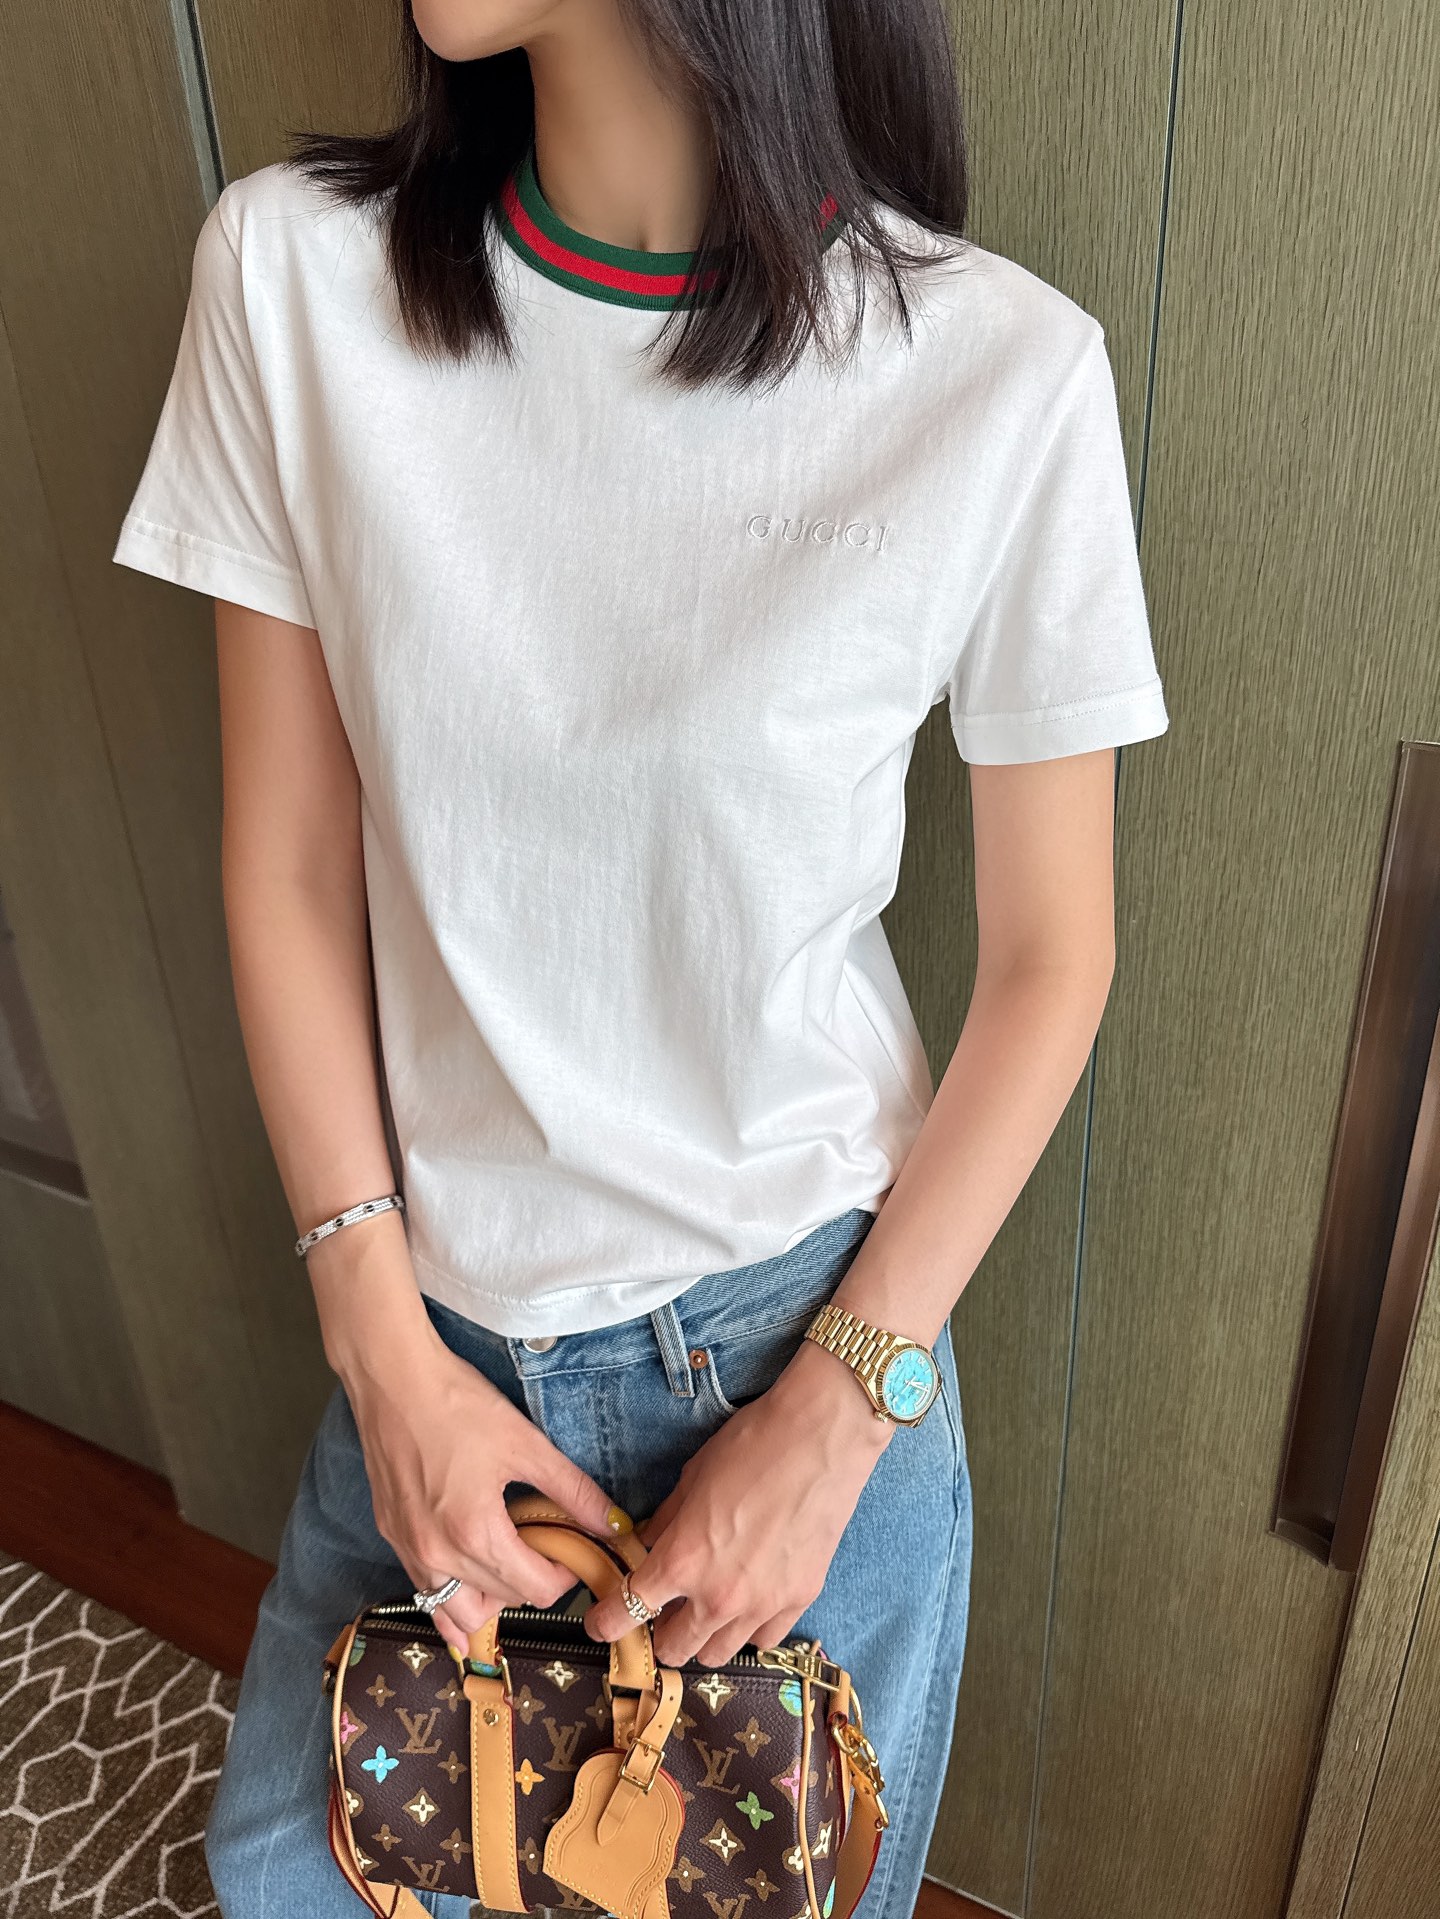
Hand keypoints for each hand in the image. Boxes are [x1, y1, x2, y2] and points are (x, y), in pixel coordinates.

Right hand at [342, 1318, 618, 1656]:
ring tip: (508, 1558)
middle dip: (532, 1580)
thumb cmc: (457, 1404)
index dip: (566, 1575)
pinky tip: (468, 1580)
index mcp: (475, 1534)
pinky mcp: (392, 1538)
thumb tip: (614, 1524)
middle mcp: (437, 1556)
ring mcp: (410, 1551)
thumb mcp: (525, 1443)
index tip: (573, 1548)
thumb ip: (573, 1490)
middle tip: (545, 1544)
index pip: (535, 1591)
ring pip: (458, 1612)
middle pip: (502, 1602)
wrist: (392, 1380)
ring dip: (491, 1600)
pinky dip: (451, 1597)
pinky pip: (427, 1593)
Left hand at [582, 1338, 893, 1665]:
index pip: (628, 1613)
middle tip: (663, 1608)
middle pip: (674, 1648)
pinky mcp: (800, 1600)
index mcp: (683, 1560)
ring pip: (718, 1654)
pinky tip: (749, 1600)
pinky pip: (763, 1638)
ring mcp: (763, 1604)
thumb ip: (664, 1523)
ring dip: (704, 1635)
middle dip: (660, 1632)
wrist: (820, 1437)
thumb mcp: (691, 1479)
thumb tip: (645, 1546)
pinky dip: (748, 1627)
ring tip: (707, 1606)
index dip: (606, 1623)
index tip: (602, 1623)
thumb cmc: (751, 1445)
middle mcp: (719, 1596)